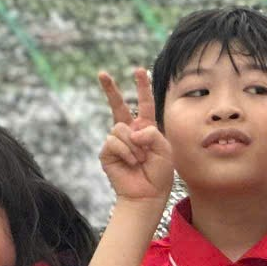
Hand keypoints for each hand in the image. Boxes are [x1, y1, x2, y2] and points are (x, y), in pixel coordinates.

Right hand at [97, 68, 174, 205]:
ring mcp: (117, 142)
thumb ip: (152, 134)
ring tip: (140, 160)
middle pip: (118, 106)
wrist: (147, 195)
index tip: (139, 70)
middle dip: (110, 89)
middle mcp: (129, 132)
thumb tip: (132, 131)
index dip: (142, 87)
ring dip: (133, 146)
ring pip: (120, 128)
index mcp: (145, 128)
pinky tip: (131, 164)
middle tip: (102, 73)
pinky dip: (126, 153)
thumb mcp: (164, 150)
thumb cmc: (158, 174)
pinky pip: (114, 142)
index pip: (144, 103)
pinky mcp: (107, 152)